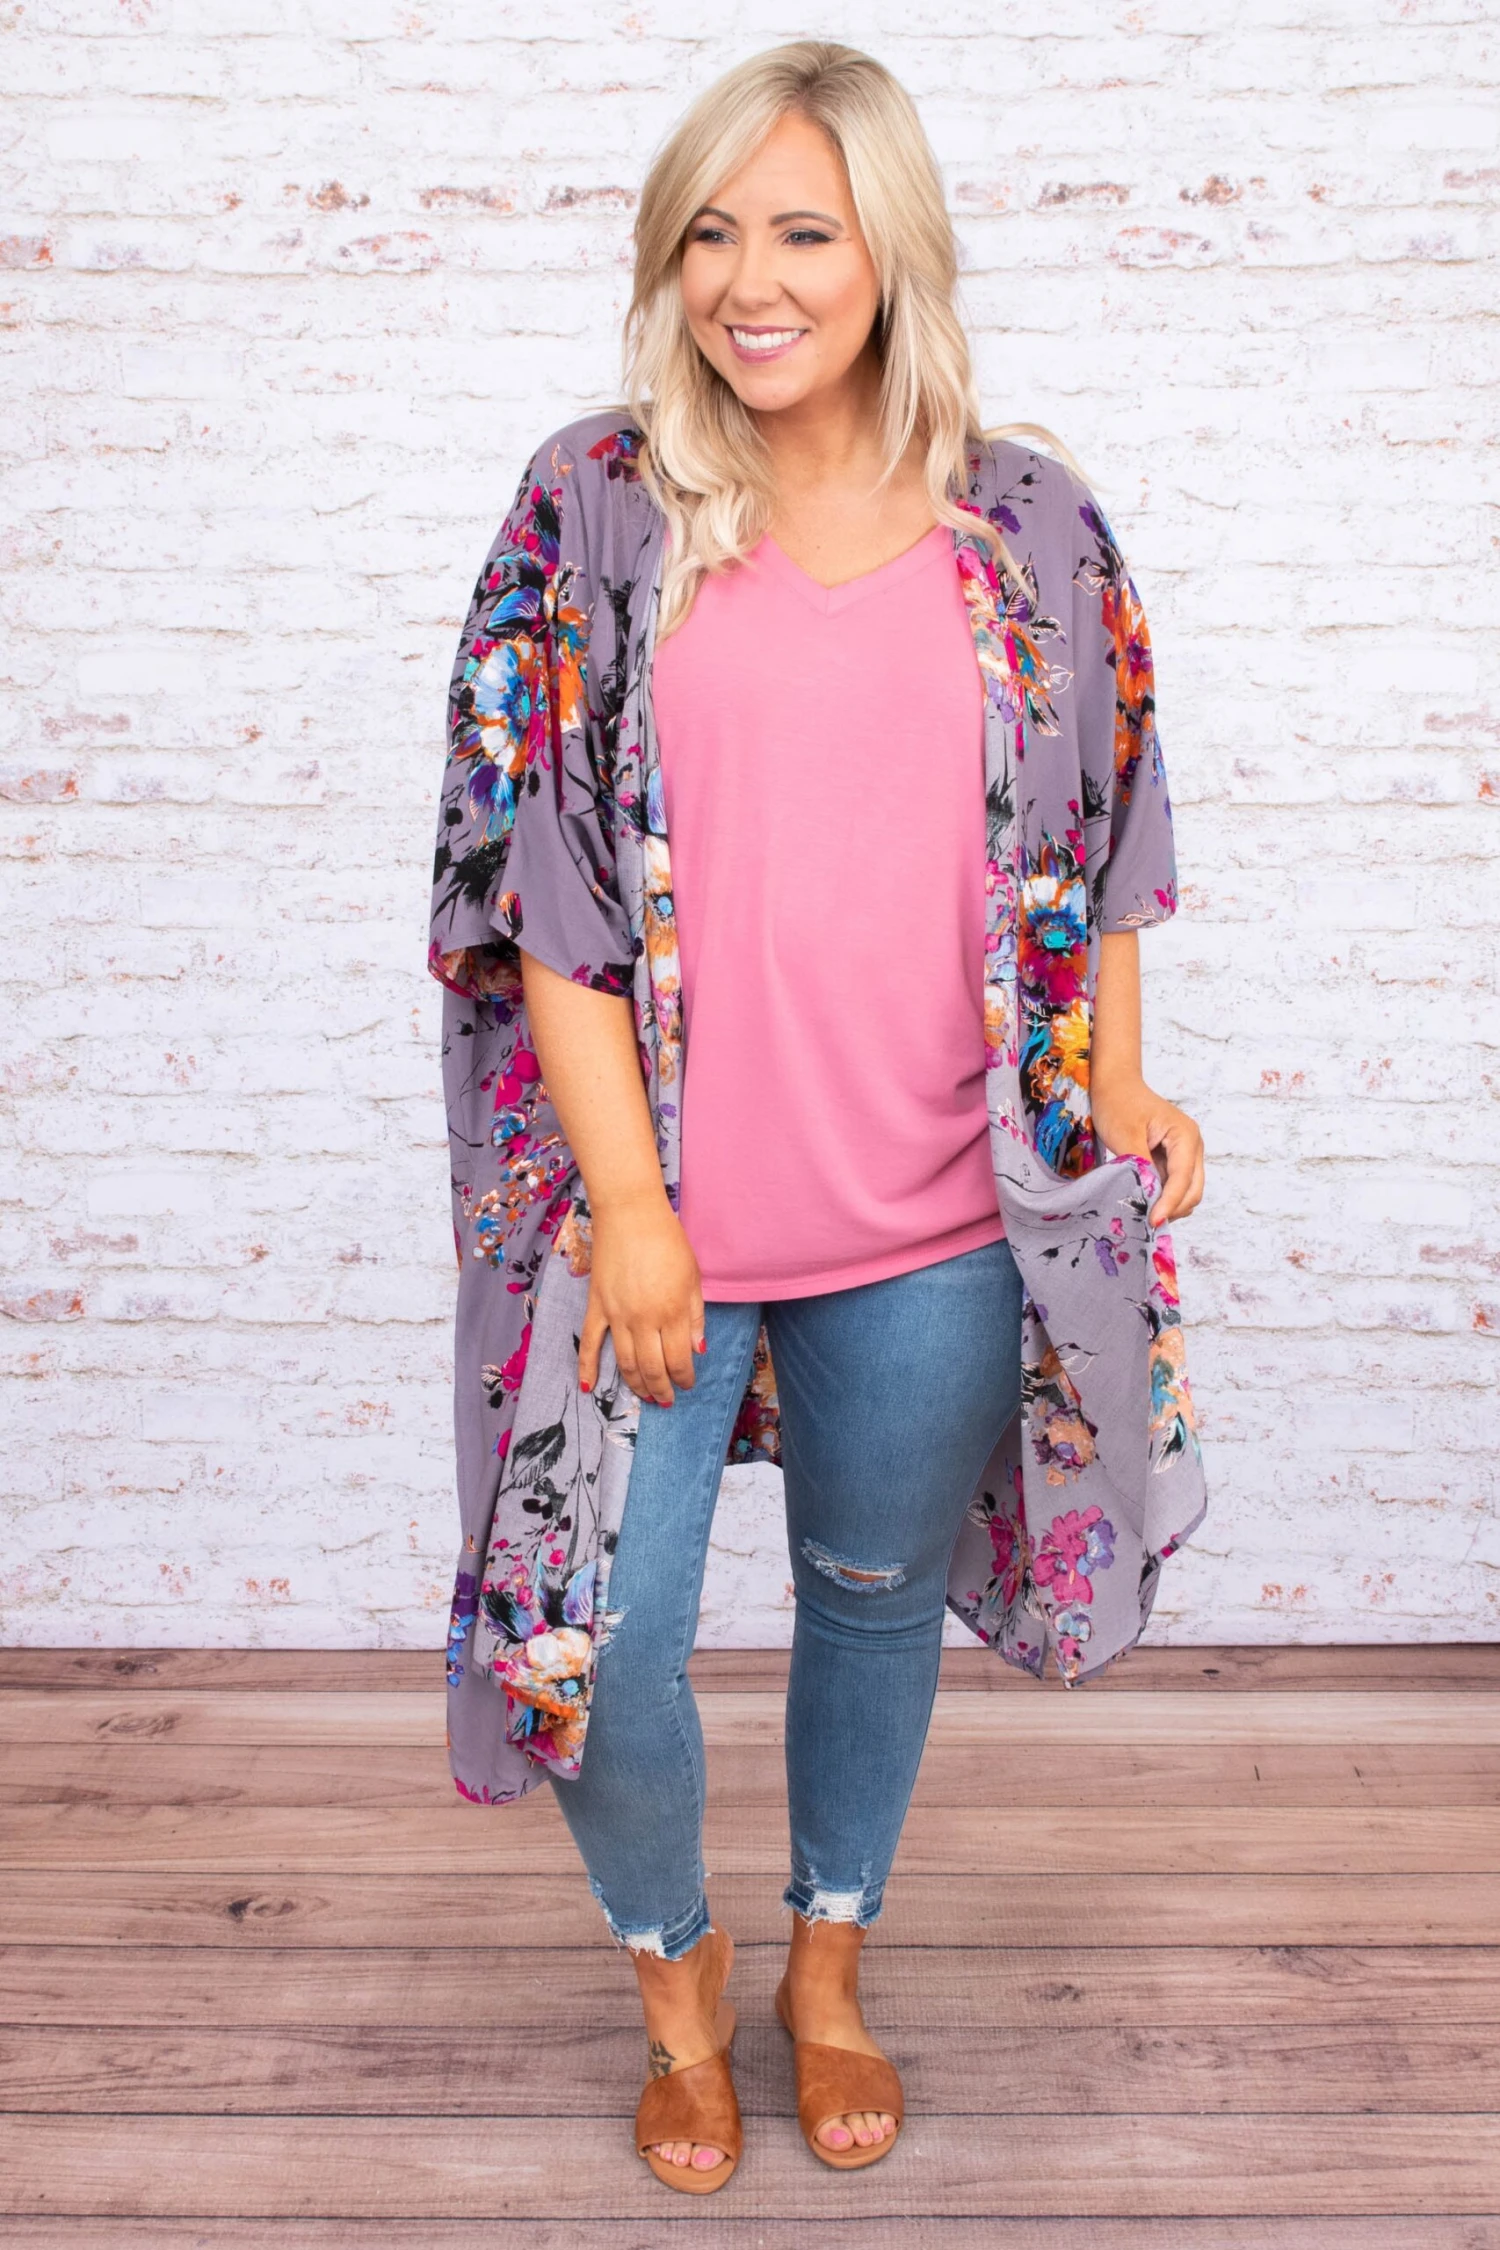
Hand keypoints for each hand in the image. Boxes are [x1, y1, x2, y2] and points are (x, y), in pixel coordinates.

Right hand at [578, 1193, 706, 1407]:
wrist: (629, 1213)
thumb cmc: (667, 1240)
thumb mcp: (693, 1276)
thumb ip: (695, 1315)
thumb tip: (697, 1348)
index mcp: (672, 1311)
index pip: (679, 1359)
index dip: (684, 1377)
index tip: (687, 1383)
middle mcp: (644, 1319)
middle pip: (652, 1368)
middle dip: (662, 1389)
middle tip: (667, 1399)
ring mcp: (617, 1316)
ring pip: (625, 1362)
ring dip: (636, 1385)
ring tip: (645, 1396)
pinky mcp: (596, 1307)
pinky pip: (589, 1343)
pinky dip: (587, 1368)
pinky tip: (588, 1387)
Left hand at [1091, 1076, 1204, 1226]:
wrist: (1116, 1085)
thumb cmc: (1119, 1103)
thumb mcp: (1126, 1136)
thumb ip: (1140, 1167)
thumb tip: (1148, 1197)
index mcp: (1185, 1136)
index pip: (1183, 1179)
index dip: (1169, 1203)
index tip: (1153, 1221)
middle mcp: (1192, 1146)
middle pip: (1193, 1190)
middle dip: (1173, 1209)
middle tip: (1147, 1222)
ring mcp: (1185, 1154)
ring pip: (1186, 1192)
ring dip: (1169, 1206)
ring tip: (1143, 1213)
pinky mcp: (1173, 1160)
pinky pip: (1174, 1186)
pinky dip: (1163, 1198)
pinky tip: (1144, 1202)